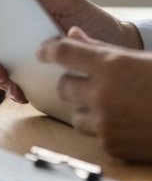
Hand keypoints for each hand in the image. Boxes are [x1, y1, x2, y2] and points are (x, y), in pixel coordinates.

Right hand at [0, 0, 140, 103]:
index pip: (7, 36)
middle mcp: (36, 46)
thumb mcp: (69, 3)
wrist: (123, 43)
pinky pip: (35, 89)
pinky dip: (25, 93)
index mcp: (34, 27)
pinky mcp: (57, 81)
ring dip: (9, 82)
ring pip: (17, 75)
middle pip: (7, 57)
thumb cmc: (96, 20)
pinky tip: (24, 95)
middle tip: (0, 72)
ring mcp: (45, 64)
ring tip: (13, 88)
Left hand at [37, 27, 151, 161]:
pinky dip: (106, 131)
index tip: (42, 52)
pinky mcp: (112, 145)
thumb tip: (73, 34)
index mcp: (109, 65)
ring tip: (116, 108)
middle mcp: (101, 93)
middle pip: (63, 86)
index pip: (62, 52)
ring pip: (76, 114)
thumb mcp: (139, 59)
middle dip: (73, 85)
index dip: (49, 50)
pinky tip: (128, 125)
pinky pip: (96, 136)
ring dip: (89, 111)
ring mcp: (105, 122)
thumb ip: (102, 48)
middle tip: (90, 85)